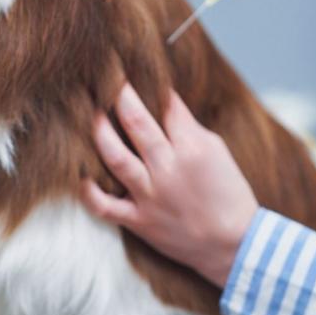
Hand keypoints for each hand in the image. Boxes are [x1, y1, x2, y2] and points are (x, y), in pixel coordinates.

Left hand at [81, 82, 258, 287]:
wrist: (234, 245)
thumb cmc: (229, 194)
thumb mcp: (217, 151)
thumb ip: (188, 127)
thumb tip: (163, 103)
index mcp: (192, 147)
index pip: (165, 105)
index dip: (150, 84)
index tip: (134, 69)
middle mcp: (167, 168)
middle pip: (136, 121)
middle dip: (119, 94)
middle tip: (106, 76)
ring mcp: (150, 195)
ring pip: (115, 156)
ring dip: (99, 130)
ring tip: (91, 112)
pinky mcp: (139, 220)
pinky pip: (105, 206)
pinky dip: (89, 192)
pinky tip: (81, 175)